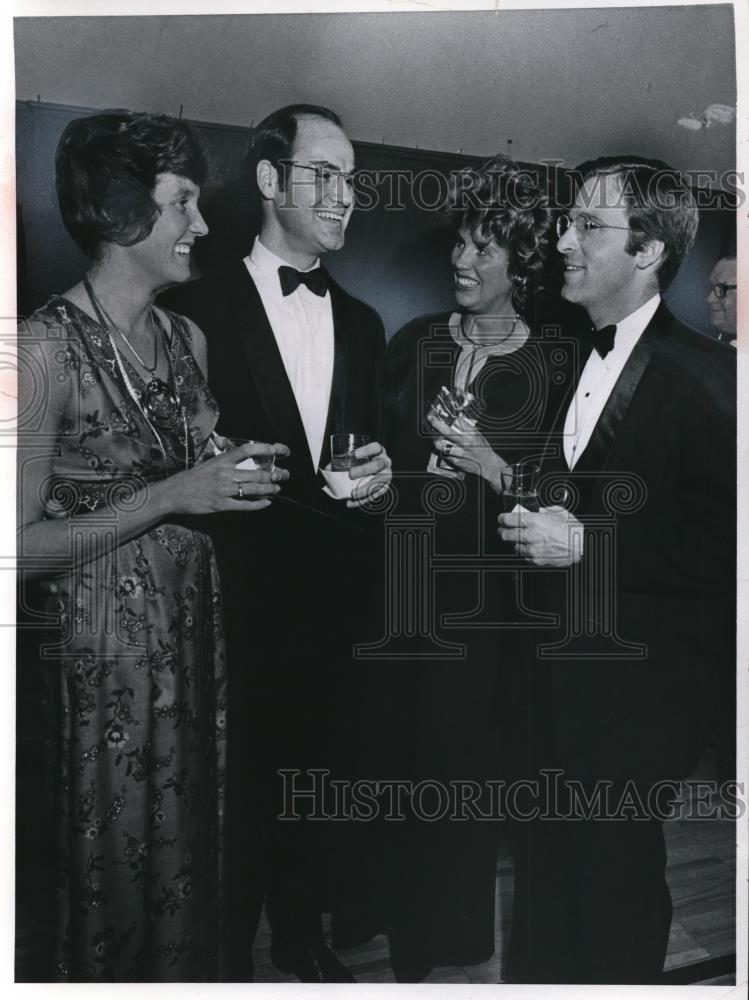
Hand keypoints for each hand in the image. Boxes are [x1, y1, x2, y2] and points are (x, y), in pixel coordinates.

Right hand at [170, 442, 289, 513]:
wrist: (172, 494)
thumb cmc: (190, 477)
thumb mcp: (206, 461)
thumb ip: (220, 454)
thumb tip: (227, 442)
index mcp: (221, 460)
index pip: (247, 449)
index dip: (266, 448)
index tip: (280, 449)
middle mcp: (224, 473)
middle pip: (256, 473)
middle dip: (275, 475)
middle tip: (284, 475)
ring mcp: (223, 490)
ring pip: (253, 489)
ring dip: (269, 489)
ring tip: (277, 488)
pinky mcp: (221, 505)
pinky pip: (244, 505)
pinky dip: (258, 504)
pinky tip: (267, 502)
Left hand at [346, 440, 391, 508]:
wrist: (373, 472)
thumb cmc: (363, 463)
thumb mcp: (355, 459)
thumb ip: (343, 461)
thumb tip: (329, 468)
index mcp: (378, 452)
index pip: (376, 447)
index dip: (367, 450)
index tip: (355, 454)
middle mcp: (385, 462)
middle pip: (379, 464)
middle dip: (364, 470)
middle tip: (351, 474)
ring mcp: (386, 475)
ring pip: (379, 482)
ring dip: (366, 488)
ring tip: (353, 493)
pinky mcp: (384, 488)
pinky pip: (375, 495)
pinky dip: (363, 500)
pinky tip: (352, 502)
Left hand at [427, 413, 505, 492]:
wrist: (487, 463)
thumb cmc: (482, 448)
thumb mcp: (477, 435)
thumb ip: (467, 427)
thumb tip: (457, 418)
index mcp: (470, 434)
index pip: (455, 423)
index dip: (444, 420)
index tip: (435, 417)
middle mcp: (465, 443)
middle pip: (446, 433)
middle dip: (436, 425)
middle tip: (431, 421)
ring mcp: (459, 453)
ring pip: (441, 446)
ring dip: (436, 442)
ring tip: (435, 439)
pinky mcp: (456, 462)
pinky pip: (444, 455)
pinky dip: (443, 452)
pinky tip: (445, 450)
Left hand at [497, 505, 583, 565]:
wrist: (581, 546)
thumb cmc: (572, 529)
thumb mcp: (558, 512)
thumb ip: (542, 510)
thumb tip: (533, 509)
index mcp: (534, 521)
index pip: (507, 519)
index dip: (501, 518)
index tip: (501, 518)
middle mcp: (531, 535)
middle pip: (505, 534)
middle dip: (502, 531)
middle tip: (503, 529)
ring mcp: (532, 549)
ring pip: (513, 545)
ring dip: (515, 541)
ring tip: (522, 538)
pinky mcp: (535, 560)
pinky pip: (523, 555)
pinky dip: (525, 551)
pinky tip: (531, 546)